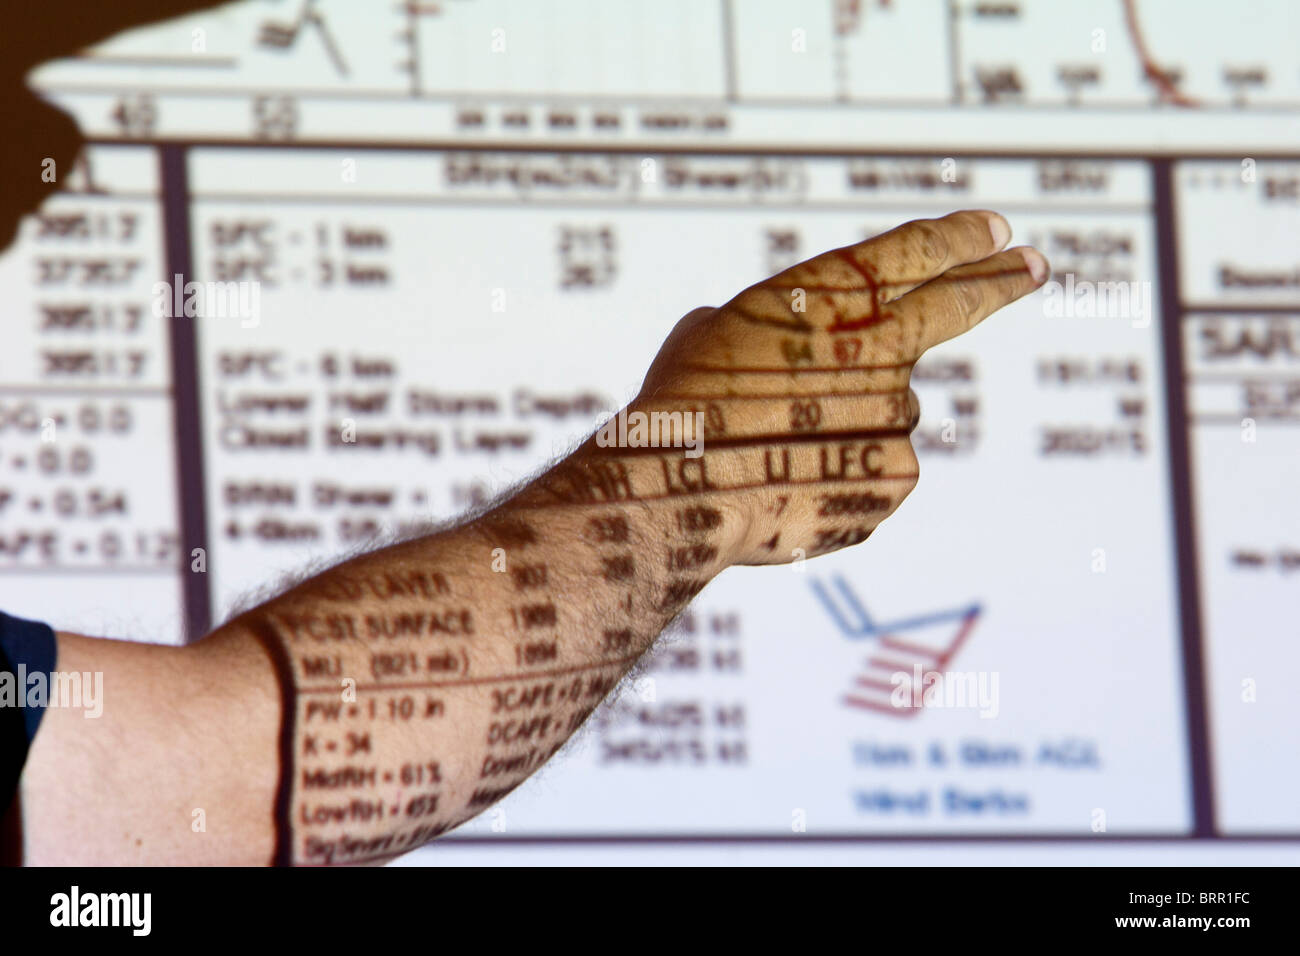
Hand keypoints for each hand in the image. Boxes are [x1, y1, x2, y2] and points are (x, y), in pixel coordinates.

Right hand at [632, 209, 1048, 565]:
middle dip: (1003, 280)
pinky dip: (841, 476)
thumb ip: (769, 328)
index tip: (998, 231)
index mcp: (829, 294)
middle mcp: (877, 344)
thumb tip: (785, 351)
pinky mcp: (896, 475)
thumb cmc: (683, 404)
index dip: (963, 238)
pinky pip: (875, 470)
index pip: (919, 250)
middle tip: (1035, 265)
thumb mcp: (712, 334)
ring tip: (777, 449)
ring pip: (886, 412)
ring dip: (845, 426)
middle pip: (958, 304)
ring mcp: (894, 412)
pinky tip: (792, 485)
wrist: (680, 488)